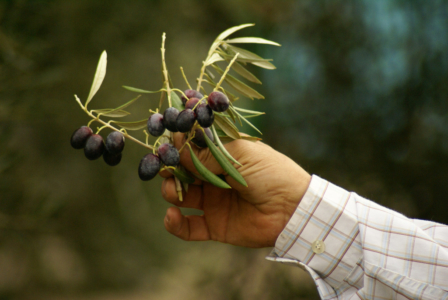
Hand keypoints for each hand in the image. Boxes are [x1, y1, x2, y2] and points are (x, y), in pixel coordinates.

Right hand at [160, 133, 310, 247]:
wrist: (292, 209)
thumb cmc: (270, 172)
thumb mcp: (238, 155)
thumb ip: (205, 154)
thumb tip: (175, 146)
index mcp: (222, 156)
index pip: (191, 150)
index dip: (176, 149)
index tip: (164, 148)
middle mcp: (214, 177)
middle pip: (181, 173)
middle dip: (170, 170)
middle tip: (164, 170)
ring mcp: (213, 201)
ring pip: (180, 196)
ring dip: (170, 192)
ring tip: (173, 191)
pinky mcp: (214, 225)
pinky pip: (187, 227)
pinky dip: (174, 223)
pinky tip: (172, 216)